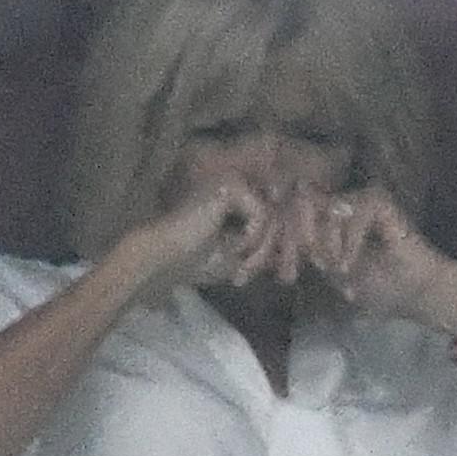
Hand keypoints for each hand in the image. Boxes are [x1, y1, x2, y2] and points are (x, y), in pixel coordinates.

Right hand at [132, 173, 304, 293]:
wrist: (162, 259)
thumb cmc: (193, 261)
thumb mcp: (241, 255)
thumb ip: (267, 246)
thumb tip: (295, 246)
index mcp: (240, 197)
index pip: (277, 215)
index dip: (280, 244)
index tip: (274, 273)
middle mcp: (240, 182)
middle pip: (278, 215)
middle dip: (272, 250)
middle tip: (246, 275)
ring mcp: (236, 180)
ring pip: (273, 215)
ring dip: (261, 249)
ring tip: (241, 269)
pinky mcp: (232, 185)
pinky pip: (263, 214)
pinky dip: (253, 239)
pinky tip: (233, 249)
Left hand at [298, 188, 456, 336]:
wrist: (413, 292)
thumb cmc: (375, 285)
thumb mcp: (330, 270)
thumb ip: (309, 250)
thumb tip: (278, 237)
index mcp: (331, 217)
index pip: (298, 211)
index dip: (287, 232)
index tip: (287, 264)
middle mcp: (344, 202)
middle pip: (306, 205)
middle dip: (303, 240)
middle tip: (316, 268)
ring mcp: (362, 199)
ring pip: (327, 211)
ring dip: (328, 245)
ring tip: (338, 269)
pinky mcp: (380, 202)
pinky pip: (353, 214)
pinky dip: (348, 242)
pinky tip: (349, 264)